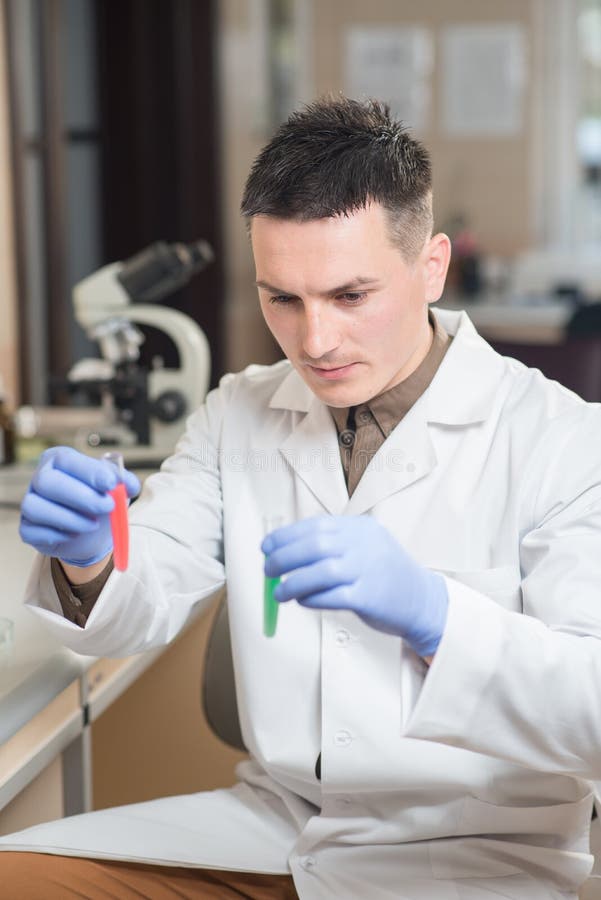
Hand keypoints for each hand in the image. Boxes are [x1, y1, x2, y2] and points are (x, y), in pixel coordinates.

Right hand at [20, 446, 139, 566]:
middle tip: (108, 507)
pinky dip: (57, 535)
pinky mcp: (27, 528)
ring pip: (35, 507)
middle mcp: (41, 478)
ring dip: (69, 518)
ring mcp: (30, 502)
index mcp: (60, 460)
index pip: (67, 459)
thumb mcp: (116, 488)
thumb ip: (123, 482)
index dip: (88, 471)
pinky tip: (75, 535)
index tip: (111, 483)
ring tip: (93, 525)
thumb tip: (129, 484)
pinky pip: (31, 530)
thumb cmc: (101, 501)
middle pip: (47, 481)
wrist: (93, 532)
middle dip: (81, 496)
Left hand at [262, 515, 447, 657]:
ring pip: (321, 572)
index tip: (266, 547)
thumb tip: (284, 551)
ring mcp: (368, 570)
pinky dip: (311, 599)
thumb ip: (331, 545)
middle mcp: (364, 545)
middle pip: (314, 546)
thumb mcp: (364, 546)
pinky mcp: (369, 597)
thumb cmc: (383, 573)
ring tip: (278, 593)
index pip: (315, 526)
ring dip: (293, 583)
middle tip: (267, 570)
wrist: (421, 599)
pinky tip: (302, 601)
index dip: (285, 536)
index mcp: (360, 528)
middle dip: (283, 558)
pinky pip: (332, 597)